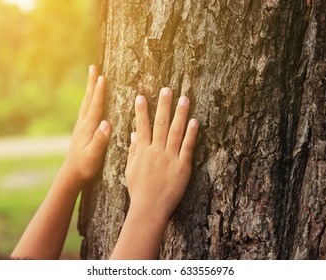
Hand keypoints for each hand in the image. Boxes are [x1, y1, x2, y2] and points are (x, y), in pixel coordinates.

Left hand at [63, 65, 111, 186]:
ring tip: (93, 77)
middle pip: (88, 99)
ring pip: (86, 103)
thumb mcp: (94, 154)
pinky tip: (90, 99)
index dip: (99, 91)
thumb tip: (106, 123)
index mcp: (88, 127)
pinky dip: (89, 99)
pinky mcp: (81, 130)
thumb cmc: (85, 166)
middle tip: (94, 67)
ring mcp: (81, 126)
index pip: (95, 105)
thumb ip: (100, 139)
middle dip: (92, 83)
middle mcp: (83, 124)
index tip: (103, 76)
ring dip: (90, 89)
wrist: (71, 174)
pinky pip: (86, 109)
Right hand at [125, 87, 198, 219]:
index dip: (141, 111)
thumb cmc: (139, 190)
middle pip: (160, 124)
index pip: (142, 126)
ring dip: (180, 114)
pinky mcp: (183, 166)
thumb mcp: (130, 170)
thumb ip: (133, 151)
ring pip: (175, 131)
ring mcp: (170, 157)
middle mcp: (156, 151)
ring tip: (184, 98)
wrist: (150, 208)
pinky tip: (195, 121)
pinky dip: (192, 134)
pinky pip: (188, 147)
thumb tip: (133, 134)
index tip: (141, 96)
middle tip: (166, 89)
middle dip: (163, 105)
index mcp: (143, 151)